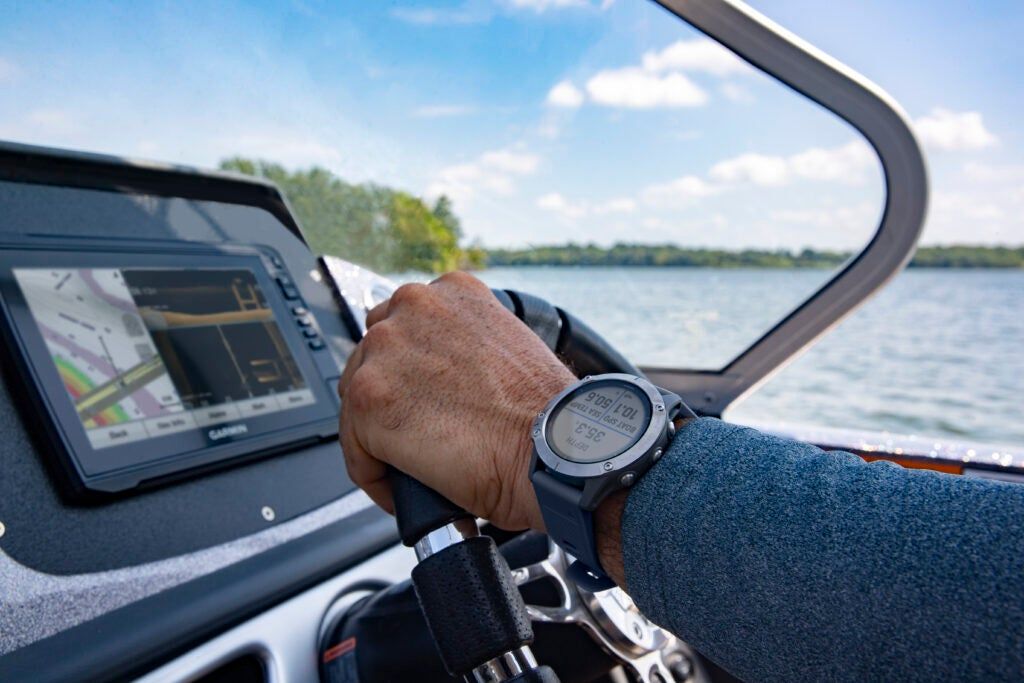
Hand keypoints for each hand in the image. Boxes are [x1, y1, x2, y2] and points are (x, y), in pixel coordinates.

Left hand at [337, 271, 574, 530]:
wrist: (555, 450)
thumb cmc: (546, 416)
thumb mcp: (508, 350)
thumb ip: (465, 349)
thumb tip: (440, 380)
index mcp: (452, 292)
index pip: (403, 328)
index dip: (409, 374)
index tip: (421, 402)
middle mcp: (415, 307)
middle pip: (372, 360)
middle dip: (392, 404)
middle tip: (418, 440)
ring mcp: (387, 349)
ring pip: (359, 403)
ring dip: (380, 440)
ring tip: (413, 469)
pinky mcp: (371, 398)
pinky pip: (356, 448)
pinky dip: (374, 475)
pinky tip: (404, 489)